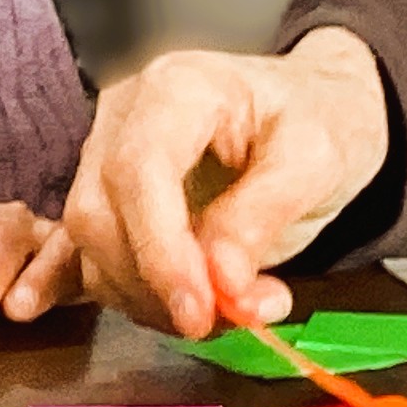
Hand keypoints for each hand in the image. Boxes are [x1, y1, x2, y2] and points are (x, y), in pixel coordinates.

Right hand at [61, 28, 391, 339]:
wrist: (315, 107)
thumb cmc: (318, 119)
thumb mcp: (317, 159)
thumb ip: (264, 216)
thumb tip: (220, 281)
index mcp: (178, 87)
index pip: (138, 170)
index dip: (159, 250)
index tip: (199, 309)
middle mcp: (125, 115)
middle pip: (98, 212)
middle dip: (152, 283)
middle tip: (221, 320)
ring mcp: (106, 154)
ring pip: (89, 244)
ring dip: (148, 297)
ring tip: (225, 310)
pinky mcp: (108, 196)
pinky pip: (88, 254)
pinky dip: (115, 293)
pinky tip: (109, 308)